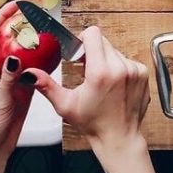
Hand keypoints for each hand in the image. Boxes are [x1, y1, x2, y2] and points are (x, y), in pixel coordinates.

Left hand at [0, 1, 33, 160]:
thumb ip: (7, 77)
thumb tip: (14, 57)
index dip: (2, 16)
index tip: (16, 4)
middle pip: (9, 38)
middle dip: (21, 23)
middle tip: (37, 14)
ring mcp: (12, 77)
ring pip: (23, 51)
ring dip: (33, 40)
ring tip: (47, 28)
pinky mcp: (23, 87)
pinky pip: (33, 68)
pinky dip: (42, 59)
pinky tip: (53, 54)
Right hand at [24, 27, 172, 172]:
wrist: (119, 138)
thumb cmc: (94, 124)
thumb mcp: (65, 105)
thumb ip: (46, 85)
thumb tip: (29, 73)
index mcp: (100, 72)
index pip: (93, 34)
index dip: (83, 40)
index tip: (80, 53)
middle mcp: (120, 68)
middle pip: (103, 42)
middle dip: (93, 52)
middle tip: (88, 71)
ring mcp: (134, 70)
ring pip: (115, 51)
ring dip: (106, 60)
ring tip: (102, 81)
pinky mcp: (143, 74)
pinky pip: (127, 60)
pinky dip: (119, 68)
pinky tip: (114, 85)